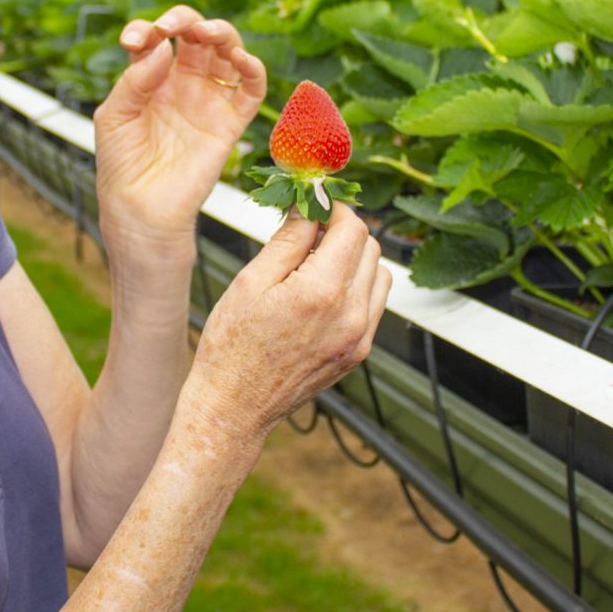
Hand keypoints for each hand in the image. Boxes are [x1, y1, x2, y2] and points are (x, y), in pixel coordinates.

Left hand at [93, 6, 266, 245]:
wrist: (141, 209)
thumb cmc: (121, 164)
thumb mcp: (114, 115)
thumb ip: (135, 79)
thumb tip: (164, 47)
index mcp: (150, 77)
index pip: (156, 38)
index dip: (148, 28)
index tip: (133, 40)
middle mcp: (182, 83)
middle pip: (196, 35)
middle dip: (187, 21)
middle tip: (174, 27)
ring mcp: (208, 100)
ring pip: (227, 52)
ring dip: (222, 33)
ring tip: (206, 33)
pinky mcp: (229, 122)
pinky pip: (251, 90)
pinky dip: (253, 69)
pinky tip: (239, 59)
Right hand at [181, 204, 390, 454]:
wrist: (235, 404)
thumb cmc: (232, 344)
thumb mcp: (251, 282)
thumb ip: (288, 240)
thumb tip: (310, 207)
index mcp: (322, 292)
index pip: (352, 229)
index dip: (334, 209)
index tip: (314, 207)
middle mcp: (351, 315)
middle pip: (370, 248)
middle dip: (343, 231)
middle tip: (309, 233)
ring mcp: (360, 337)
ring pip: (380, 274)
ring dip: (355, 259)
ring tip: (315, 264)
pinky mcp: (359, 352)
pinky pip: (374, 305)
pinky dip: (357, 287)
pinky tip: (323, 292)